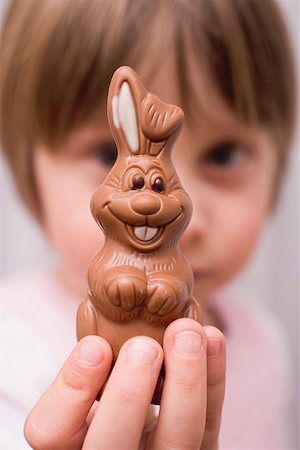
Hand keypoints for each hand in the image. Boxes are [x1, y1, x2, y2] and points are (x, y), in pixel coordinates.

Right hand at [24, 319, 225, 449]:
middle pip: (115, 444)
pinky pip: (211, 420)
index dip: (71, 390)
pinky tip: (211, 339)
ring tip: (187, 332)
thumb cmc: (107, 391)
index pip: (55, 431)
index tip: (93, 345)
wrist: (146, 417)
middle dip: (129, 394)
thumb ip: (86, 362)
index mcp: (74, 440)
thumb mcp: (85, 379)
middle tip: (143, 347)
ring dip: (186, 382)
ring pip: (178, 438)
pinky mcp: (201, 448)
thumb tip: (102, 328)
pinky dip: (213, 378)